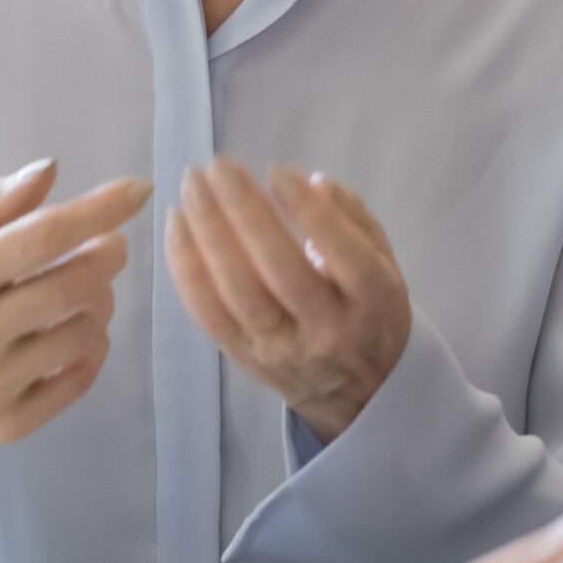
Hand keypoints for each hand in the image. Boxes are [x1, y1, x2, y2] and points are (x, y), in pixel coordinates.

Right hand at [0, 161, 148, 472]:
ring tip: (83, 291)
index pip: (42, 237)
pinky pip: (77, 381)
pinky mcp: (4, 426)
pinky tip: (76, 332)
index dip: (99, 211)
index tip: (137, 190)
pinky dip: (90, 350)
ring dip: (100, 303)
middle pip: (75, 285)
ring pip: (85, 332)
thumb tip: (49, 172)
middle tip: (109, 246)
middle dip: (107, 255)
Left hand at [165, 159, 409, 442]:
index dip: (306, 211)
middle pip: (280, 270)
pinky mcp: (245, 360)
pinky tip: (177, 227)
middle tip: (218, 167)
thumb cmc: (371, 310)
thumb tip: (313, 183)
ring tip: (191, 187)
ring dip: (207, 235)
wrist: (359, 395)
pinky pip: (208, 315)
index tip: (276, 170)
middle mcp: (327, 330)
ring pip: (238, 293)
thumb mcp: (386, 262)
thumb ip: (354, 219)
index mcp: (372, 300)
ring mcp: (282, 350)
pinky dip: (187, 269)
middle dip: (244, 213)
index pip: (340, 252)